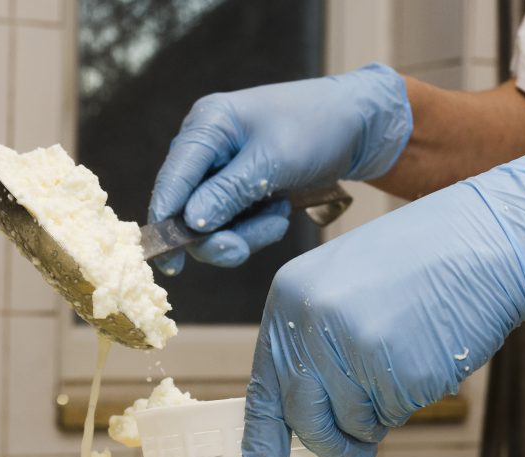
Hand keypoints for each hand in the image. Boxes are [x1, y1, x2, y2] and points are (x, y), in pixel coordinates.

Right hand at [148, 64, 410, 274]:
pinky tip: (282, 210)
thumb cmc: (316, 128)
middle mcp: (208, 148)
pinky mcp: (242, 188)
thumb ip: (229, 192)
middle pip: (188, 209)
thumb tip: (190, 223)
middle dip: (217, 234)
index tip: (168, 262)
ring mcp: (224, 170)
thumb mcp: (273, 161)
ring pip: (213, 223)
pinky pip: (236, 223)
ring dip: (245, 232)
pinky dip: (258, 227)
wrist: (358, 125)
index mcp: (207, 125)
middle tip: (240, 250)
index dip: (165, 220)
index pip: (172, 178)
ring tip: (279, 217)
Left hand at [237, 156, 524, 456]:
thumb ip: (316, 347)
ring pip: (354, 423)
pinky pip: (396, 414)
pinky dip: (413, 398)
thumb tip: (305, 418)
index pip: (264, 389)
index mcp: (290, 300)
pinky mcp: (397, 370)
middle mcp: (311, 323)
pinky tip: (427, 354)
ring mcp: (352, 348)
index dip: (262, 446)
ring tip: (406, 358)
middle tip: (357, 452)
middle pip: (305, 418)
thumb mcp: (344, 289)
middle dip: (333, 443)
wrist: (484, 240)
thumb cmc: (418, 265)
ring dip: (381, 412)